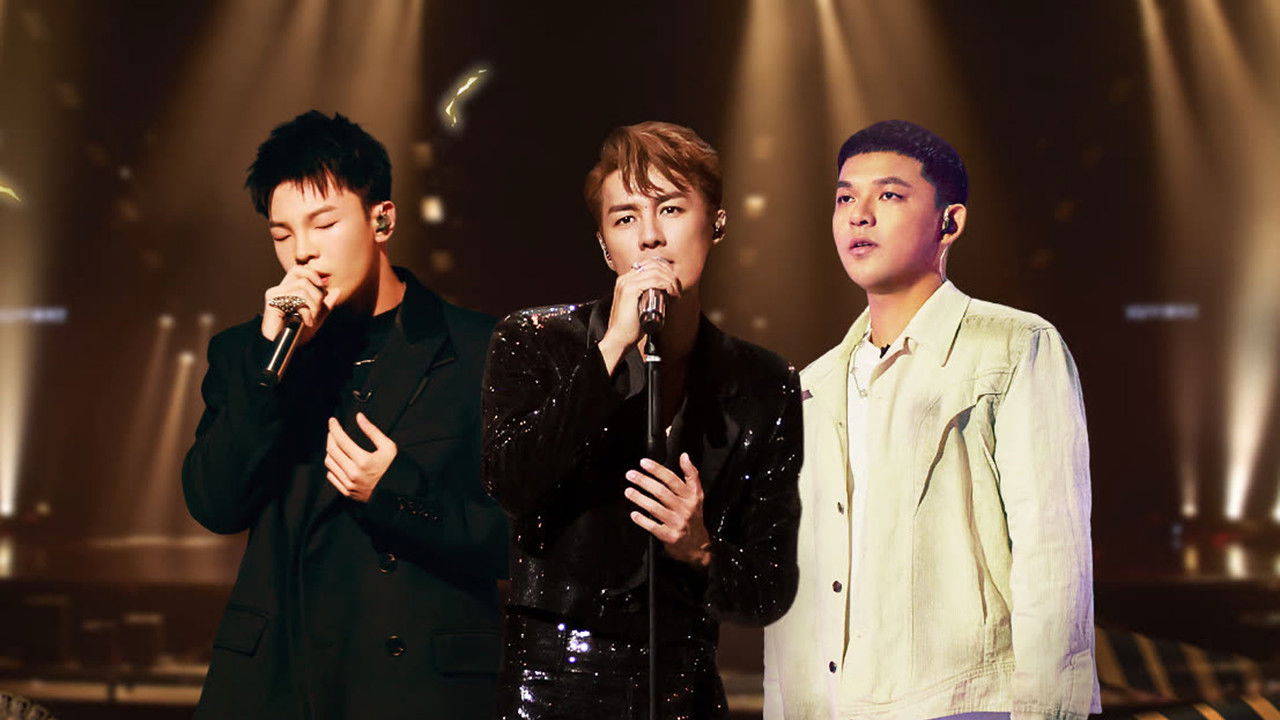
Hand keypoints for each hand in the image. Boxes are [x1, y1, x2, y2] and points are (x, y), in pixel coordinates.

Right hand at [261, 265, 339, 344]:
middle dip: (317, 294)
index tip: (324, 287)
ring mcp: (274, 295)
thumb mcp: (316, 317)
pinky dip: (306, 312)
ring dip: (313, 306)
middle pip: (304, 277)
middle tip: (316, 312)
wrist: (285, 349)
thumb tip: (337, 289)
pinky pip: (296, 299)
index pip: (300, 270)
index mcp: (289, 290)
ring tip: (310, 319)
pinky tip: (306, 322)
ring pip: (303, 288)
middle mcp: (280, 289)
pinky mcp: (272, 302)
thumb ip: (326, 304)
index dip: (314, 275)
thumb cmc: (297, 334)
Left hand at [324, 412, 396, 502]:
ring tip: (335, 445)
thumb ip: (372, 431)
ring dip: (330, 452)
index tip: (332, 421)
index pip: (341, 440)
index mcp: (363, 461)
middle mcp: (353, 473)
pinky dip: (332, 466)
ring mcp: (349, 484)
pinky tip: (338, 461)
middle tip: (333, 431)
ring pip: (329, 463)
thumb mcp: (388, 447)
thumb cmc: (395, 469)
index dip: (334, 428)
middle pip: (332, 451)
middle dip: (330, 437)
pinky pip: (332, 476)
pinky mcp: (347, 492)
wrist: (398, 493)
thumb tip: (359, 417)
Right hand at [597, 258, 680, 373]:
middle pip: (653, 265)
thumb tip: (664, 294)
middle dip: (670, 274)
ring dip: (670, 280)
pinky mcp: (630, 290)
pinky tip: (671, 293)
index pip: (649, 265)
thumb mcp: (639, 306)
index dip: (665, 271)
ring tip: (675, 293)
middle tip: (677, 288)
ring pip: (655, 271)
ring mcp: (627, 283)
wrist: (619, 338)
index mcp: (626, 281)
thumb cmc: (631, 326)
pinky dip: (666, 285)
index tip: (674, 283)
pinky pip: (654, 280)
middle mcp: (625, 279)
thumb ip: (646, 297)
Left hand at [624, 453, 710, 567]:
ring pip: (655, 508)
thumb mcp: (697, 495)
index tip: (643, 463)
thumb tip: (684, 456)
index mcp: (691, 496)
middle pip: (662, 492)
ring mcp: (677, 523)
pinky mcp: (670, 536)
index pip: (672, 479)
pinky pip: (653, 527)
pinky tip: (634, 514)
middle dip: (644, 481)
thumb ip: (691, 475)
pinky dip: (642, 520)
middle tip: (630, 474)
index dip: (657, 470)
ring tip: (628, 491)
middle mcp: (685, 508)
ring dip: (640, 498)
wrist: (698, 545)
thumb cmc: (693, 516)